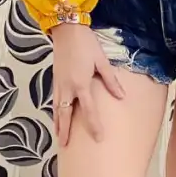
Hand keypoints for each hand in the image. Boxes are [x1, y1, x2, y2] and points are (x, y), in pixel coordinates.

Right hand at [51, 23, 123, 146]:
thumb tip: (121, 96)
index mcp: (81, 84)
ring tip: (59, 136)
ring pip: (56, 108)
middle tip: (64, 147)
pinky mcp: (55, 78)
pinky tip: (57, 115)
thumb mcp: (101, 61)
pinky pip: (54, 100)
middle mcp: (67, 88)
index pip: (88, 111)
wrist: (67, 30)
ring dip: (57, 123)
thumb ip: (110, 81)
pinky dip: (55, 111)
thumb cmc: (86, 44)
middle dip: (64, 131)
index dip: (94, 125)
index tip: (98, 138)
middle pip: (65, 114)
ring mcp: (59, 83)